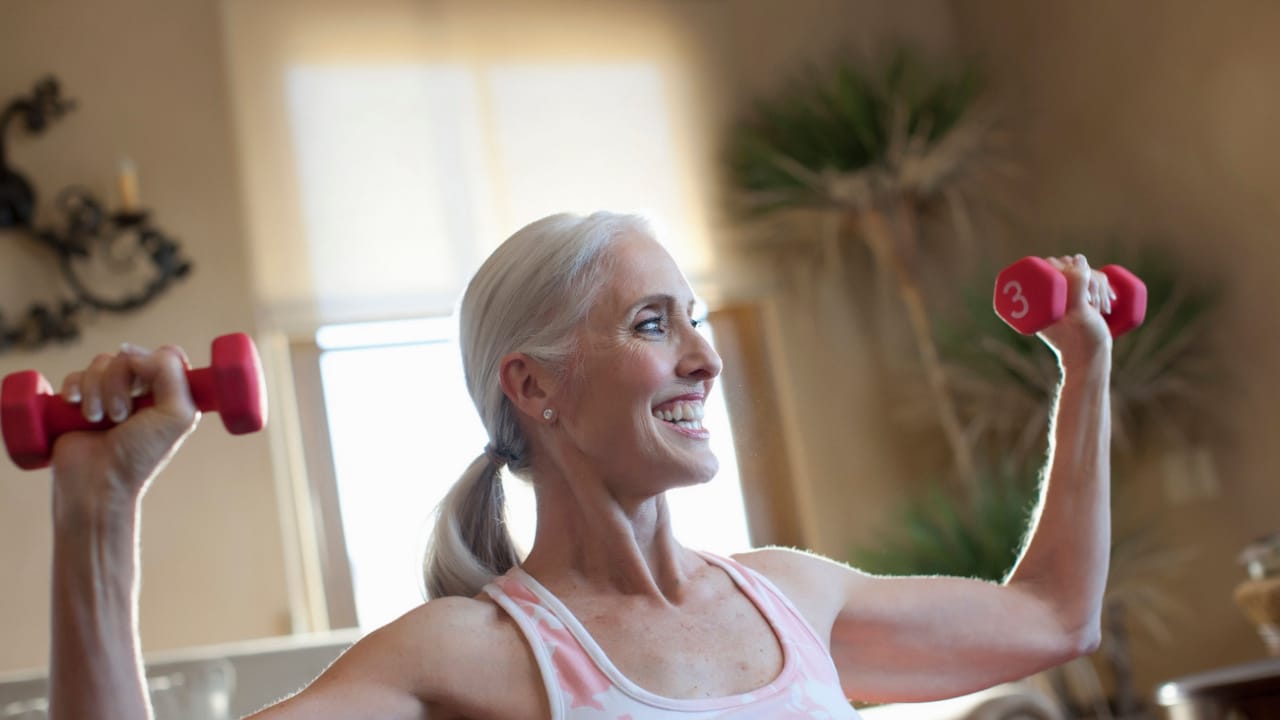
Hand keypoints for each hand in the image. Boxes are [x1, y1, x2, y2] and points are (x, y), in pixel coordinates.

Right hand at [50, 344, 200, 513]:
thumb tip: (134, 353)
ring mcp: (110, 394)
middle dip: (120, 382)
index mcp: (171, 394)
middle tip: (120, 416)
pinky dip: (75, 390)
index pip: (166, 354)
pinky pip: (76, 375)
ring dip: (97, 391)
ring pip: (101, 362)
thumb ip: (171, 373)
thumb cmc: (139, 454)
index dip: (152, 363)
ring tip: (99, 420)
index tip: (144, 388)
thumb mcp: (176, 414)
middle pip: (130, 355)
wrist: (96, 483)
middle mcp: (143, 391)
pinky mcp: (80, 401)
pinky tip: (77, 410)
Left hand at [1036, 254, 1114, 364]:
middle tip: (1092, 303)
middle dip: (1088, 281)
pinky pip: (1092, 280)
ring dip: (1099, 286)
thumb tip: (1078, 258)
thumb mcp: (1078, 312)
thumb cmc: (1080, 339)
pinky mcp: (1081, 298)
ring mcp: (1066, 295)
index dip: (1070, 271)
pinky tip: (1107, 303)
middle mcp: (1049, 292)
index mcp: (1037, 295)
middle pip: (1070, 266)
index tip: (1081, 295)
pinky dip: (1103, 287)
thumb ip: (1076, 285)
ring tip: (1101, 309)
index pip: (1051, 264)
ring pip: (1084, 272)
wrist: (1090, 360)